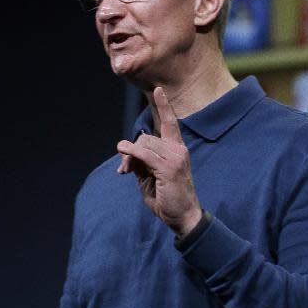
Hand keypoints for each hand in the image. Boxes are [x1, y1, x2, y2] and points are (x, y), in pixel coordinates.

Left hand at [116, 86, 202, 237]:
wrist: (183, 217)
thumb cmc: (168, 198)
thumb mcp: (150, 177)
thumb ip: (140, 162)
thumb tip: (126, 154)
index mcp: (177, 149)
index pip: (170, 123)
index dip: (164, 106)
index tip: (159, 90)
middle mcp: (178, 149)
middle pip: (147, 137)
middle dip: (132, 150)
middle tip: (125, 170)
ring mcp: (175, 157)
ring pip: (144, 144)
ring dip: (130, 156)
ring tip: (127, 172)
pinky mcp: (169, 167)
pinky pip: (145, 154)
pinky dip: (132, 152)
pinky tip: (123, 153)